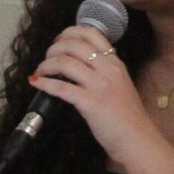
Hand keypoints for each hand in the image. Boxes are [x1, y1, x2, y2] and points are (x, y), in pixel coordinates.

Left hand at [26, 23, 163, 173]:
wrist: (138, 140)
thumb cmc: (128, 118)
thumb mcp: (120, 86)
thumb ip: (104, 74)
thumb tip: (79, 67)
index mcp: (116, 63)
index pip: (92, 33)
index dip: (70, 32)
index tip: (59, 40)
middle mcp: (108, 69)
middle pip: (74, 45)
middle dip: (53, 49)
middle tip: (46, 58)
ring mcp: (100, 85)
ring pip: (65, 62)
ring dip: (46, 64)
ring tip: (40, 71)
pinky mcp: (90, 103)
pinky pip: (61, 88)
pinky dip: (44, 83)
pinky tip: (36, 83)